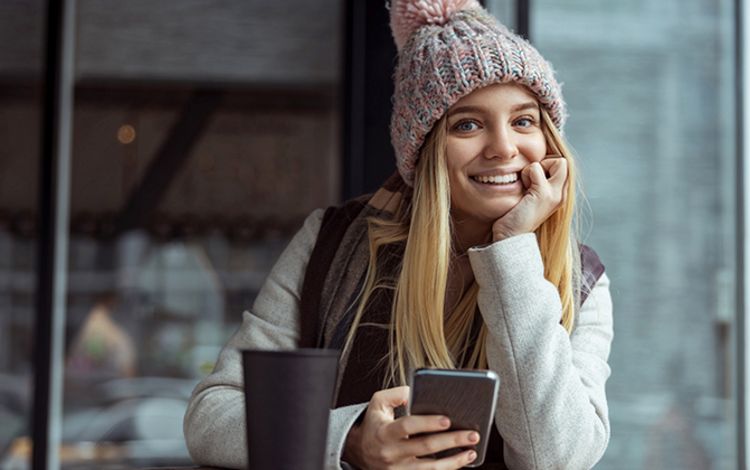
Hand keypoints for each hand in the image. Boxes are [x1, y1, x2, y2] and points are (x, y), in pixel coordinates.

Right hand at [343, 386, 478, 468]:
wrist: (360, 451)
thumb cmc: (374, 424)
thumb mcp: (377, 403)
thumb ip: (396, 394)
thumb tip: (415, 392)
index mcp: (385, 431)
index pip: (408, 426)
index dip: (428, 423)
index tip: (447, 420)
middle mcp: (391, 452)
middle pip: (425, 447)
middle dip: (452, 441)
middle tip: (471, 434)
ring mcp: (398, 469)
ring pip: (430, 469)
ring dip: (454, 461)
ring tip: (470, 452)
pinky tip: (459, 462)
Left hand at [491, 156, 567, 240]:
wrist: (510, 238)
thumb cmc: (515, 218)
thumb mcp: (531, 197)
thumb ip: (538, 184)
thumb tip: (535, 165)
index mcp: (560, 195)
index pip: (564, 166)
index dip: (547, 166)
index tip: (533, 181)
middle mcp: (562, 195)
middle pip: (564, 162)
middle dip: (545, 164)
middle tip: (531, 182)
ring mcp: (555, 194)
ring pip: (558, 161)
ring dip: (534, 169)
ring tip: (526, 188)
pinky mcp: (543, 194)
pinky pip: (536, 168)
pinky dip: (527, 174)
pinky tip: (523, 190)